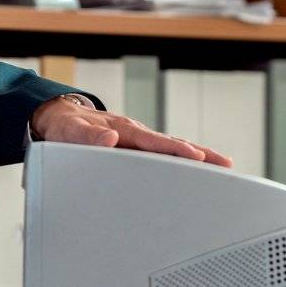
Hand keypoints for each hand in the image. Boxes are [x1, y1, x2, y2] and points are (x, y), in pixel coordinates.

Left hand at [30, 96, 233, 166]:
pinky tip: (197, 170)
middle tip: (226, 165)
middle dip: (201, 154)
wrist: (59, 117)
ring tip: (223, 168)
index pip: (155, 142)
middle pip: (173, 144)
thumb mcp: (70, 132)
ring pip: (173, 148)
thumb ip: (87, 137)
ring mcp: (138, 140)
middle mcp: (135, 133)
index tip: (197, 156)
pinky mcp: (137, 147)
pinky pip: (164, 153)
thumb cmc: (65, 126)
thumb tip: (109, 138)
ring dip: (198, 157)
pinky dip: (184, 159)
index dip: (176, 150)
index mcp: (123, 131)